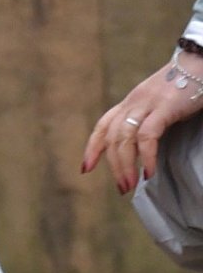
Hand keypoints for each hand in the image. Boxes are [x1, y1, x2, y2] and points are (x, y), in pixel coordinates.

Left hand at [84, 49, 202, 192]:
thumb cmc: (186, 84)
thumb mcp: (160, 102)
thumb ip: (148, 119)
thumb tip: (144, 147)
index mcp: (130, 102)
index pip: (103, 126)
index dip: (92, 148)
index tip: (85, 169)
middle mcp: (134, 102)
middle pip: (112, 138)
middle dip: (113, 166)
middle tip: (122, 188)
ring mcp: (148, 103)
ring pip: (124, 139)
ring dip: (125, 166)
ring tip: (130, 185)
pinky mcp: (165, 106)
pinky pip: (148, 136)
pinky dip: (146, 156)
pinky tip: (149, 172)